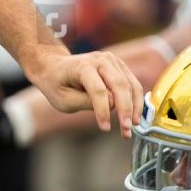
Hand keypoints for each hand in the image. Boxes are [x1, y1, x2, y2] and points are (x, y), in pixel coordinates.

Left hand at [24, 46, 141, 136]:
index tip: (105, 128)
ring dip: (135, 107)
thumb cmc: (57, 84)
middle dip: (125, 109)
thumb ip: (86, 102)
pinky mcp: (119, 66)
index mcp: (82, 67)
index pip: (97, 90)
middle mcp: (99, 60)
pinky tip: (135, 116)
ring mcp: (112, 61)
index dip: (103, 111)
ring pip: (130, 84)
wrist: (55, 66)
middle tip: (126, 130)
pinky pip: (132, 83)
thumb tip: (113, 104)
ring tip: (132, 126)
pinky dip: (136, 100)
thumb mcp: (63, 100)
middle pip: (119, 85)